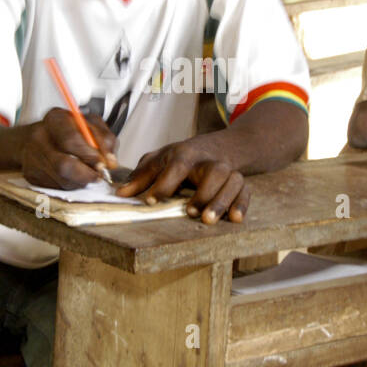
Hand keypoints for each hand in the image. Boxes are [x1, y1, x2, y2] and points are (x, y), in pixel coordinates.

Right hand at [20, 109, 117, 189]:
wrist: (37, 139)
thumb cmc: (67, 130)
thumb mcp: (91, 124)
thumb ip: (104, 139)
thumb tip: (110, 161)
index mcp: (55, 119)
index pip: (71, 140)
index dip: (90, 155)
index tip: (103, 163)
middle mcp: (40, 138)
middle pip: (63, 165)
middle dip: (87, 174)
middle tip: (99, 174)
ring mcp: (33, 158)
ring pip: (63, 180)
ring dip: (81, 181)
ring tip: (87, 173)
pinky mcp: (33, 176)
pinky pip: (57, 187)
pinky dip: (72, 184)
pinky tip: (74, 175)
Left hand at [116, 136, 249, 223]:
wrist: (223, 145)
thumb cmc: (186, 156)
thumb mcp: (161, 159)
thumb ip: (142, 176)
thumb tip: (121, 193)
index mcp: (185, 153)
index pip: (176, 165)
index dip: (164, 183)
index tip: (152, 202)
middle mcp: (209, 161)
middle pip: (213, 171)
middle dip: (203, 193)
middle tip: (189, 213)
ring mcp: (228, 170)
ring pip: (233, 181)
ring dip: (222, 201)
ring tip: (208, 220)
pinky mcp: (240, 180)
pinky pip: (246, 191)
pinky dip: (242, 204)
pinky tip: (235, 219)